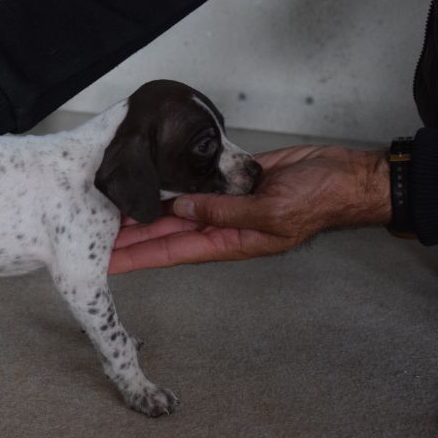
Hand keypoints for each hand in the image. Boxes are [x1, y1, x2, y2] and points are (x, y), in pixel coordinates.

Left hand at [108, 145, 390, 273]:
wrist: (344, 175)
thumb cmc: (317, 200)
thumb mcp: (269, 211)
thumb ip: (224, 211)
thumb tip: (181, 210)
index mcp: (228, 242)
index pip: (169, 252)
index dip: (136, 257)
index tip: (106, 261)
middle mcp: (221, 227)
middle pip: (163, 234)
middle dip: (129, 236)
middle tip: (93, 233)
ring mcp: (225, 204)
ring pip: (175, 209)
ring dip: (145, 209)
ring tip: (110, 208)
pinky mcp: (231, 180)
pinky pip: (194, 185)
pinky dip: (171, 183)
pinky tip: (149, 180)